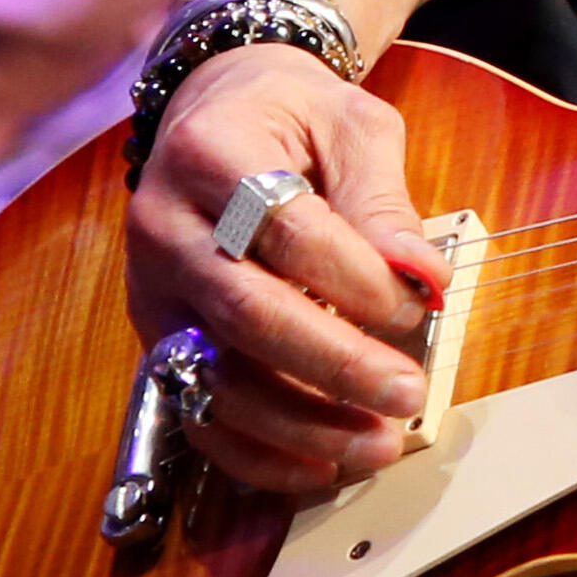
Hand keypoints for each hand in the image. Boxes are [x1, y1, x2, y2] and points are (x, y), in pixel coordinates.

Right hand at [122, 44, 449, 494]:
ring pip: (216, 377)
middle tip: (407, 393)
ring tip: (376, 443)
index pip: (287, 233)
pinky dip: (257, 451)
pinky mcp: (157, 338)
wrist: (214, 111)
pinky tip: (318, 465)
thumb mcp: (350, 125)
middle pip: (247, 313)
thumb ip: (382, 198)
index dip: (359, 279)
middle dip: (335, 364)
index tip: (424, 303)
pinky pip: (197, 410)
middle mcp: (165, 227)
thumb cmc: (292, 117)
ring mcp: (153, 291)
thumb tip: (420, 274)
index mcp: (211, 155)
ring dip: (301, 425)